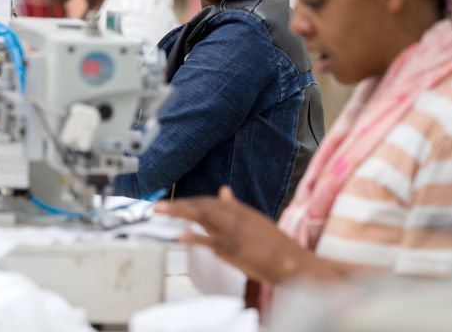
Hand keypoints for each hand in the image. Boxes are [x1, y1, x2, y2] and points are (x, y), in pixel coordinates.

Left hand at [155, 186, 336, 284]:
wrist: (294, 261)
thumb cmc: (274, 244)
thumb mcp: (254, 220)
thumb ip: (235, 207)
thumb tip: (223, 191)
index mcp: (239, 210)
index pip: (208, 201)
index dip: (188, 202)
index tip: (171, 205)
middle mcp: (235, 216)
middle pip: (201, 205)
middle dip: (177, 205)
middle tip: (157, 206)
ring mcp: (234, 232)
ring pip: (202, 216)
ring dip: (179, 213)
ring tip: (160, 212)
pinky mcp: (235, 249)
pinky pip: (211, 240)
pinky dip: (194, 237)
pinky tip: (179, 236)